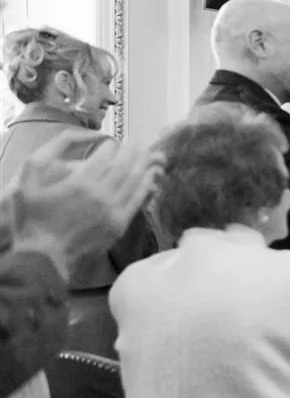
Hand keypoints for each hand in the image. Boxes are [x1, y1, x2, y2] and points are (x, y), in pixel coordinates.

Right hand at [6, 137, 158, 282]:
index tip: (112, 142)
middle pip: (124, 165)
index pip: (105, 156)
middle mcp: (100, 194)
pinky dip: (146, 184)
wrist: (43, 255)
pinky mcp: (119, 224)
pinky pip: (138, 199)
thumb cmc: (33, 217)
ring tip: (148, 153)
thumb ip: (48, 155)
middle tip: (136, 142)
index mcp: (79, 182)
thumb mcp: (28, 180)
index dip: (111, 146)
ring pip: (135, 180)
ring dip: (143, 164)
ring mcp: (113, 210)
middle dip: (132, 150)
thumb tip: (72, 142)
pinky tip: (151, 175)